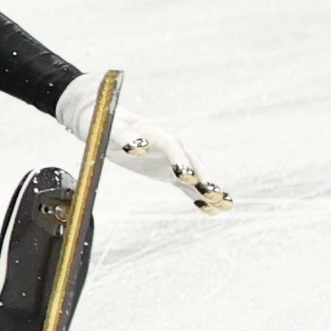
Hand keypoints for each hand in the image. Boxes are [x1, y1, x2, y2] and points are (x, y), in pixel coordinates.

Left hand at [55, 75, 232, 210]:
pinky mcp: (168, 172)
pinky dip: (198, 196)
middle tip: (213, 193)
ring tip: (225, 204)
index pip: (171, 145)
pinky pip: (187, 185)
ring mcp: (170, 159)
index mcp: (154, 132)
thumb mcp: (109, 128)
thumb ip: (123, 137)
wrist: (105, 120)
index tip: (184, 176)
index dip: (179, 159)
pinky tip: (213, 210)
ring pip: (194, 173)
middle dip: (202, 176)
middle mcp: (168, 145)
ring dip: (208, 187)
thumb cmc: (105, 122)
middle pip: (190, 160)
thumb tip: (136, 149)